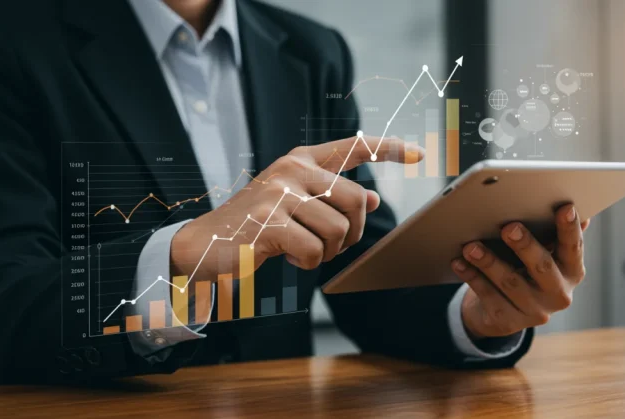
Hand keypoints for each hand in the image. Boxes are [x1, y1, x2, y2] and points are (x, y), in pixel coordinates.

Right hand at [170, 136, 422, 277]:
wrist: (206, 244)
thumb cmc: (256, 225)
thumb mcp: (296, 205)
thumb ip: (331, 197)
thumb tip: (372, 197)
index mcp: (300, 161)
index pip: (353, 147)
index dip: (388, 148)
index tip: (418, 153)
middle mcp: (292, 171)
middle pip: (353, 200)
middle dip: (352, 231)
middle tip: (334, 245)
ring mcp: (279, 195)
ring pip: (337, 229)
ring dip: (327, 252)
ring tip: (304, 251)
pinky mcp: (269, 223)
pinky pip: (313, 251)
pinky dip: (307, 264)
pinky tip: (288, 258)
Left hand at [451, 205, 589, 338]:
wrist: (505, 311)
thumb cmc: (526, 269)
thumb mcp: (544, 252)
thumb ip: (553, 231)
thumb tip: (569, 204)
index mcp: (572, 271)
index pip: (573, 247)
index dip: (570, 228)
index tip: (565, 207)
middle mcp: (558, 294)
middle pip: (542, 266)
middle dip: (525, 246)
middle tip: (509, 227)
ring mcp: (534, 311)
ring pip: (510, 283)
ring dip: (489, 262)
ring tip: (471, 246)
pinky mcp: (508, 321)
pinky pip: (487, 296)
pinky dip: (472, 277)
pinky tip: (459, 262)